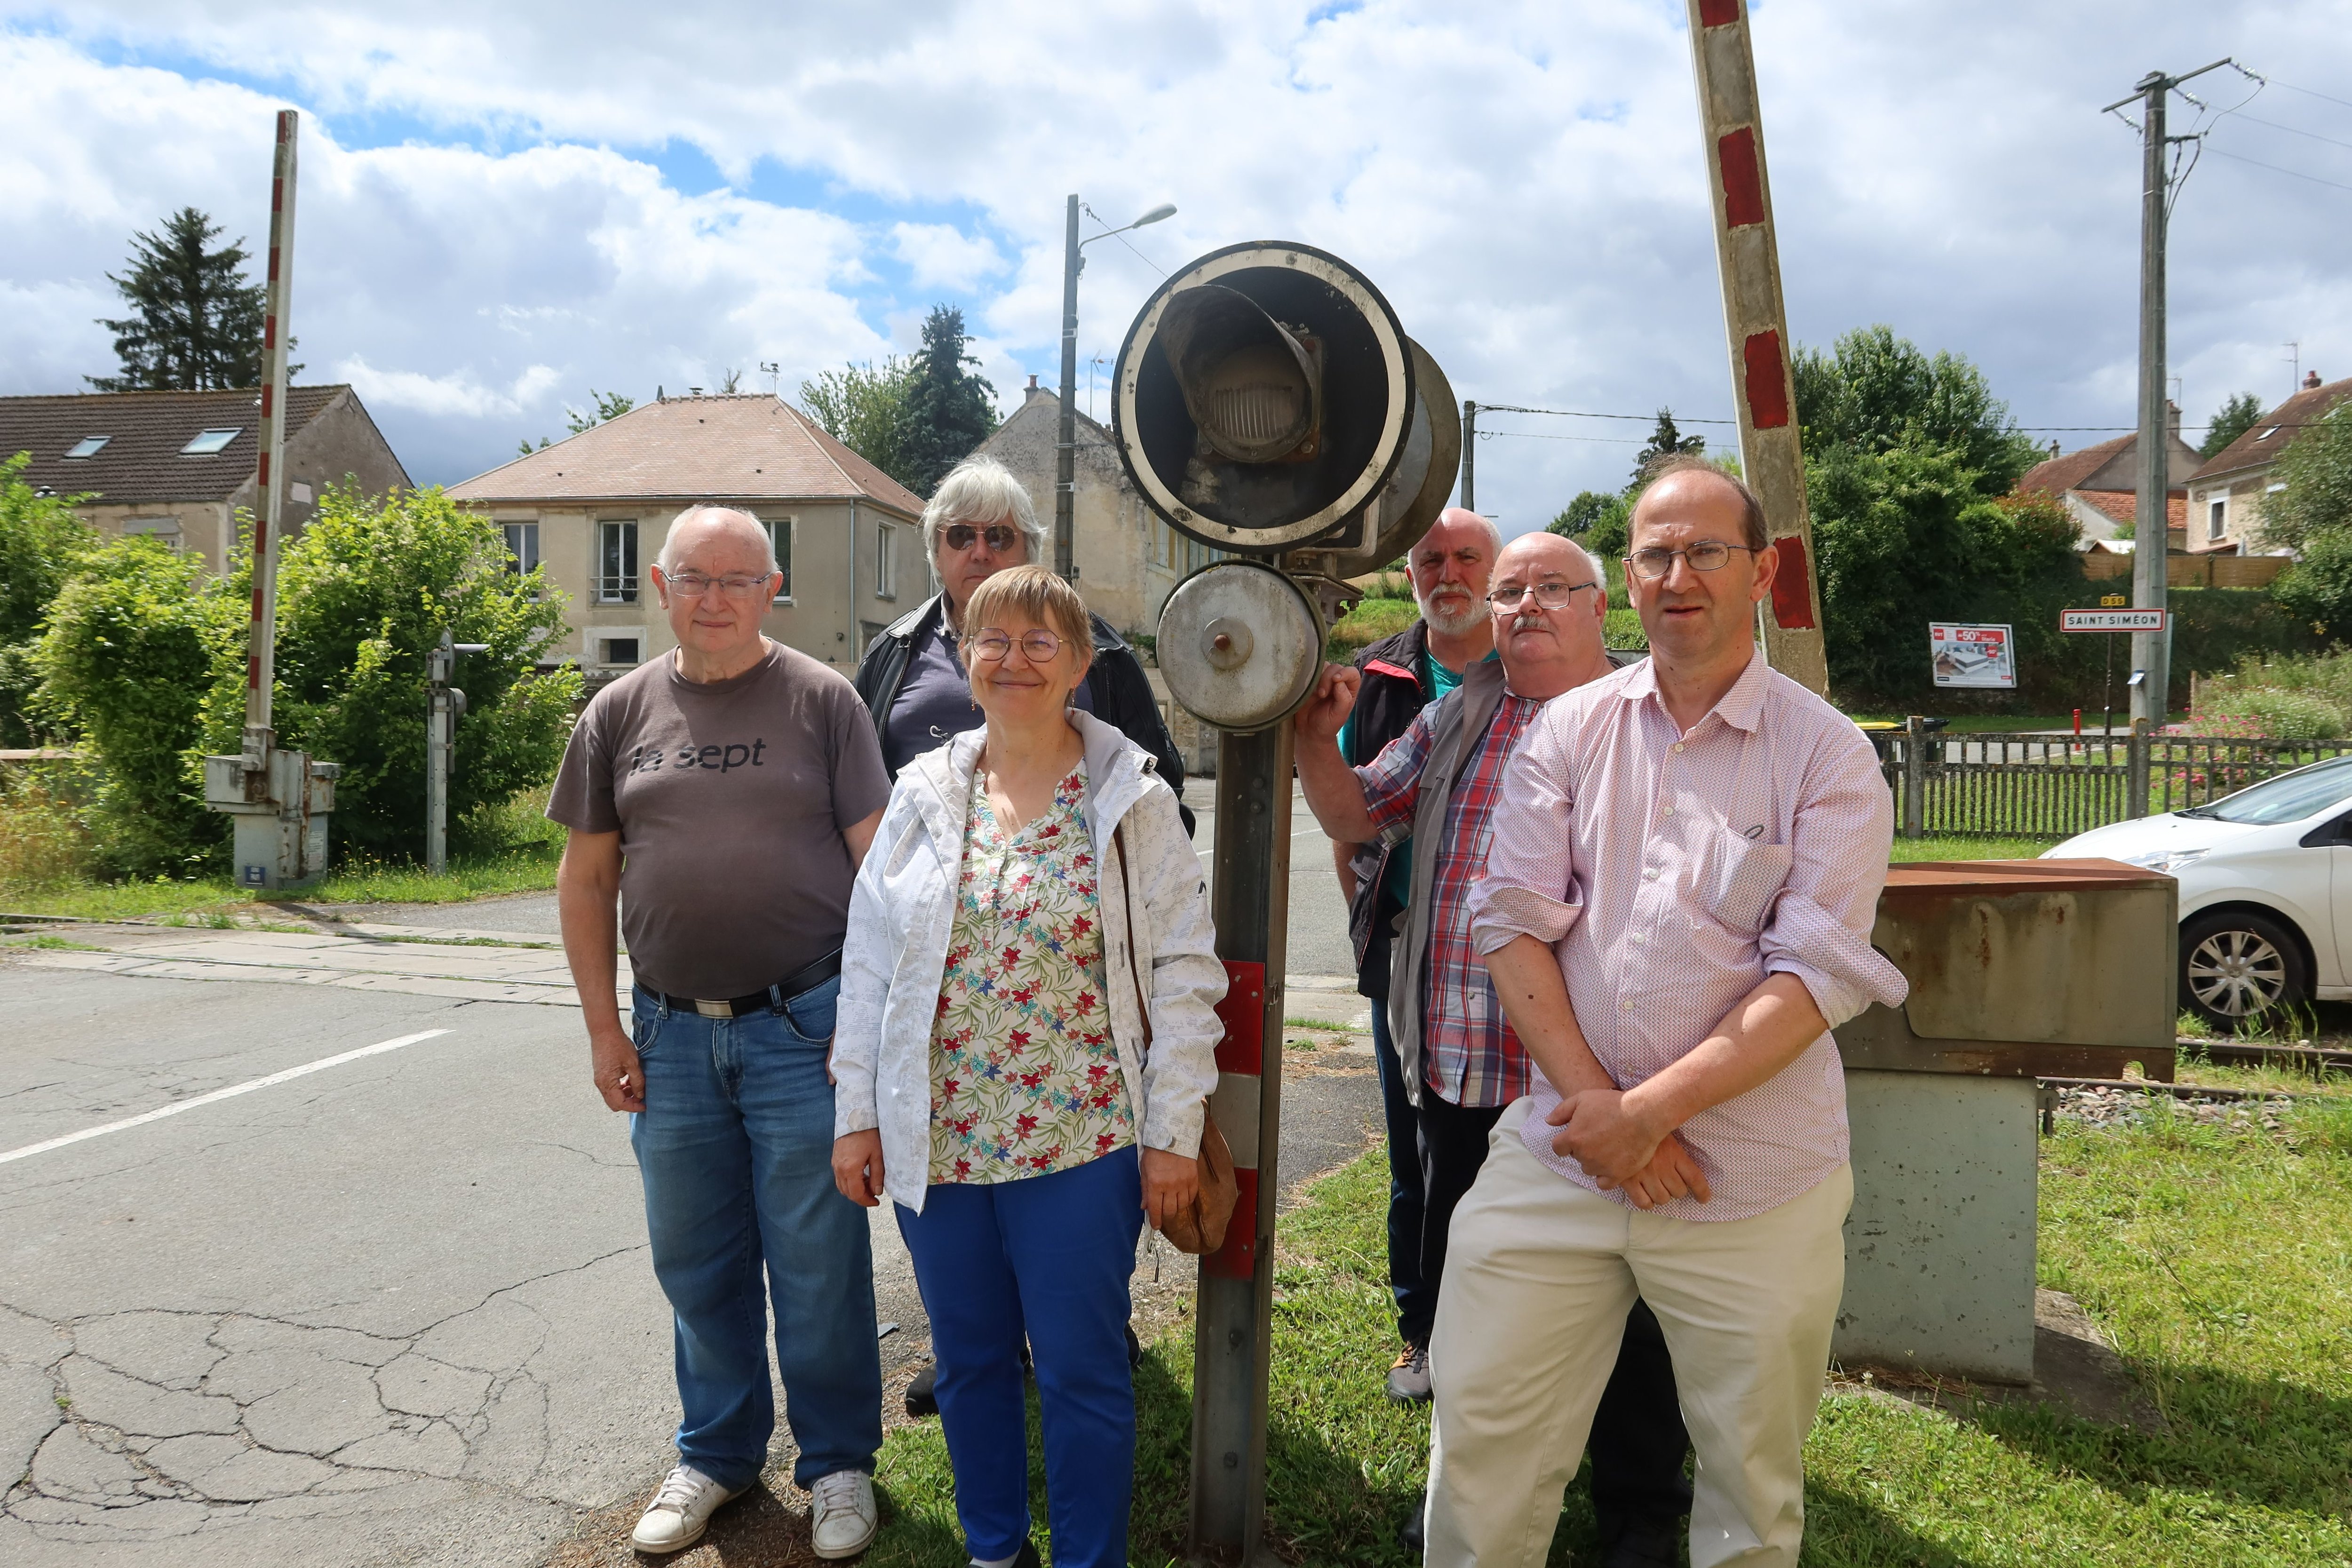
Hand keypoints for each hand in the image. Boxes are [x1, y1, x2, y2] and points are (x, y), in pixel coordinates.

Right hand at [590, 1023, 644, 1111]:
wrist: (604, 1031)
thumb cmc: (618, 1045)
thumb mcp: (633, 1063)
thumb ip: (637, 1081)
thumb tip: (640, 1095)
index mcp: (607, 1083)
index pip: (620, 1104)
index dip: (634, 1107)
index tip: (645, 1106)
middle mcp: (600, 1084)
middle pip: (614, 1103)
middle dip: (629, 1103)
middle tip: (641, 1096)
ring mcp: (599, 1079)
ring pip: (612, 1096)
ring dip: (625, 1095)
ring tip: (637, 1085)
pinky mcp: (600, 1074)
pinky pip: (610, 1087)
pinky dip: (620, 1088)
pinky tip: (629, 1079)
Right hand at [833, 1130, 885, 1207]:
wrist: (856, 1116)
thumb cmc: (868, 1133)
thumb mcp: (878, 1155)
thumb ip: (877, 1175)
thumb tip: (877, 1191)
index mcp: (850, 1169)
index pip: (856, 1194)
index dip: (866, 1201)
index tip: (875, 1202)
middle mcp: (839, 1168)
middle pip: (847, 1192)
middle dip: (861, 1197)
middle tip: (874, 1195)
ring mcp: (835, 1163)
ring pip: (842, 1186)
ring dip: (854, 1189)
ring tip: (868, 1184)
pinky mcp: (835, 1159)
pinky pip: (840, 1177)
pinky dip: (849, 1181)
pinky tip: (861, 1175)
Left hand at [1140, 1145, 1198, 1231]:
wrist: (1173, 1135)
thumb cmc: (1155, 1151)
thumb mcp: (1144, 1169)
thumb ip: (1145, 1189)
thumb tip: (1144, 1206)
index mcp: (1155, 1183)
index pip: (1155, 1209)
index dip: (1155, 1220)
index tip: (1155, 1225)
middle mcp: (1170, 1186)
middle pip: (1170, 1211)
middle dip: (1165, 1217)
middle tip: (1163, 1216)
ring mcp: (1184, 1183)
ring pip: (1181, 1206)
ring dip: (1176, 1209)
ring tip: (1172, 1205)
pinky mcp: (1193, 1179)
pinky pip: (1191, 1197)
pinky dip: (1186, 1201)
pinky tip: (1182, 1198)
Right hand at [1292, 664, 1360, 743]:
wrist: (1309, 731)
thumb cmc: (1328, 724)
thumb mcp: (1339, 715)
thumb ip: (1343, 698)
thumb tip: (1339, 682)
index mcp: (1349, 688)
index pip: (1352, 673)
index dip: (1345, 673)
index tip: (1336, 680)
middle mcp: (1337, 681)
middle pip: (1335, 667)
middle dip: (1328, 678)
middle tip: (1322, 694)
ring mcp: (1322, 680)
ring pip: (1321, 666)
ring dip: (1318, 677)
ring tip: (1315, 694)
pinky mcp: (1309, 681)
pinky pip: (1309, 671)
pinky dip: (1307, 676)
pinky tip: (1307, 689)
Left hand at [1546, 1088, 1665, 1186]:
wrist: (1643, 1115)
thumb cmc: (1613, 1104)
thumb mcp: (1583, 1098)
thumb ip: (1562, 1111)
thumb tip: (1549, 1122)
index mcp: (1573, 1138)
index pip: (1558, 1148)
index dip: (1566, 1142)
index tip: (1576, 1137)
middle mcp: (1585, 1155)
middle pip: (1576, 1157)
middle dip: (1583, 1149)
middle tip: (1598, 1137)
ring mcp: (1601, 1166)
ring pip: (1589, 1169)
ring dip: (1594, 1161)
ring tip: (1608, 1147)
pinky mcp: (1617, 1175)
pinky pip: (1604, 1183)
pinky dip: (1605, 1176)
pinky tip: (1611, 1165)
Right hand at [1606, 1133, 1712, 1210]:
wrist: (1617, 1120)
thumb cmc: (1641, 1123)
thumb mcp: (1664, 1130)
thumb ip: (1675, 1147)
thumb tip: (1686, 1164)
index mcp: (1673, 1152)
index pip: (1695, 1178)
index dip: (1702, 1191)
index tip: (1704, 1198)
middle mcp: (1662, 1166)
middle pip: (1679, 1191)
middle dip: (1676, 1190)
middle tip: (1670, 1183)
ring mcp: (1645, 1175)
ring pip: (1662, 1199)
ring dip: (1661, 1196)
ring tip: (1656, 1188)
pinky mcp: (1628, 1180)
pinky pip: (1643, 1202)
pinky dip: (1646, 1202)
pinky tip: (1644, 1195)